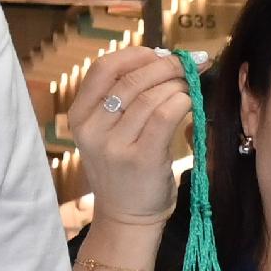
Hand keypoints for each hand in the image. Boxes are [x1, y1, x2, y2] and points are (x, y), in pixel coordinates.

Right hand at [59, 44, 194, 232]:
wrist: (126, 218)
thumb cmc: (125, 170)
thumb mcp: (109, 132)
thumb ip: (123, 99)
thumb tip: (162, 58)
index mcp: (80, 116)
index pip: (103, 68)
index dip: (136, 54)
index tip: (161, 53)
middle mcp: (92, 129)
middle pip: (132, 79)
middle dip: (166, 66)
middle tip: (189, 65)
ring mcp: (114, 145)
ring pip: (151, 96)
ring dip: (178, 85)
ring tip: (190, 87)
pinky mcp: (141, 159)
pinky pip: (165, 115)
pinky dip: (182, 102)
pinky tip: (190, 104)